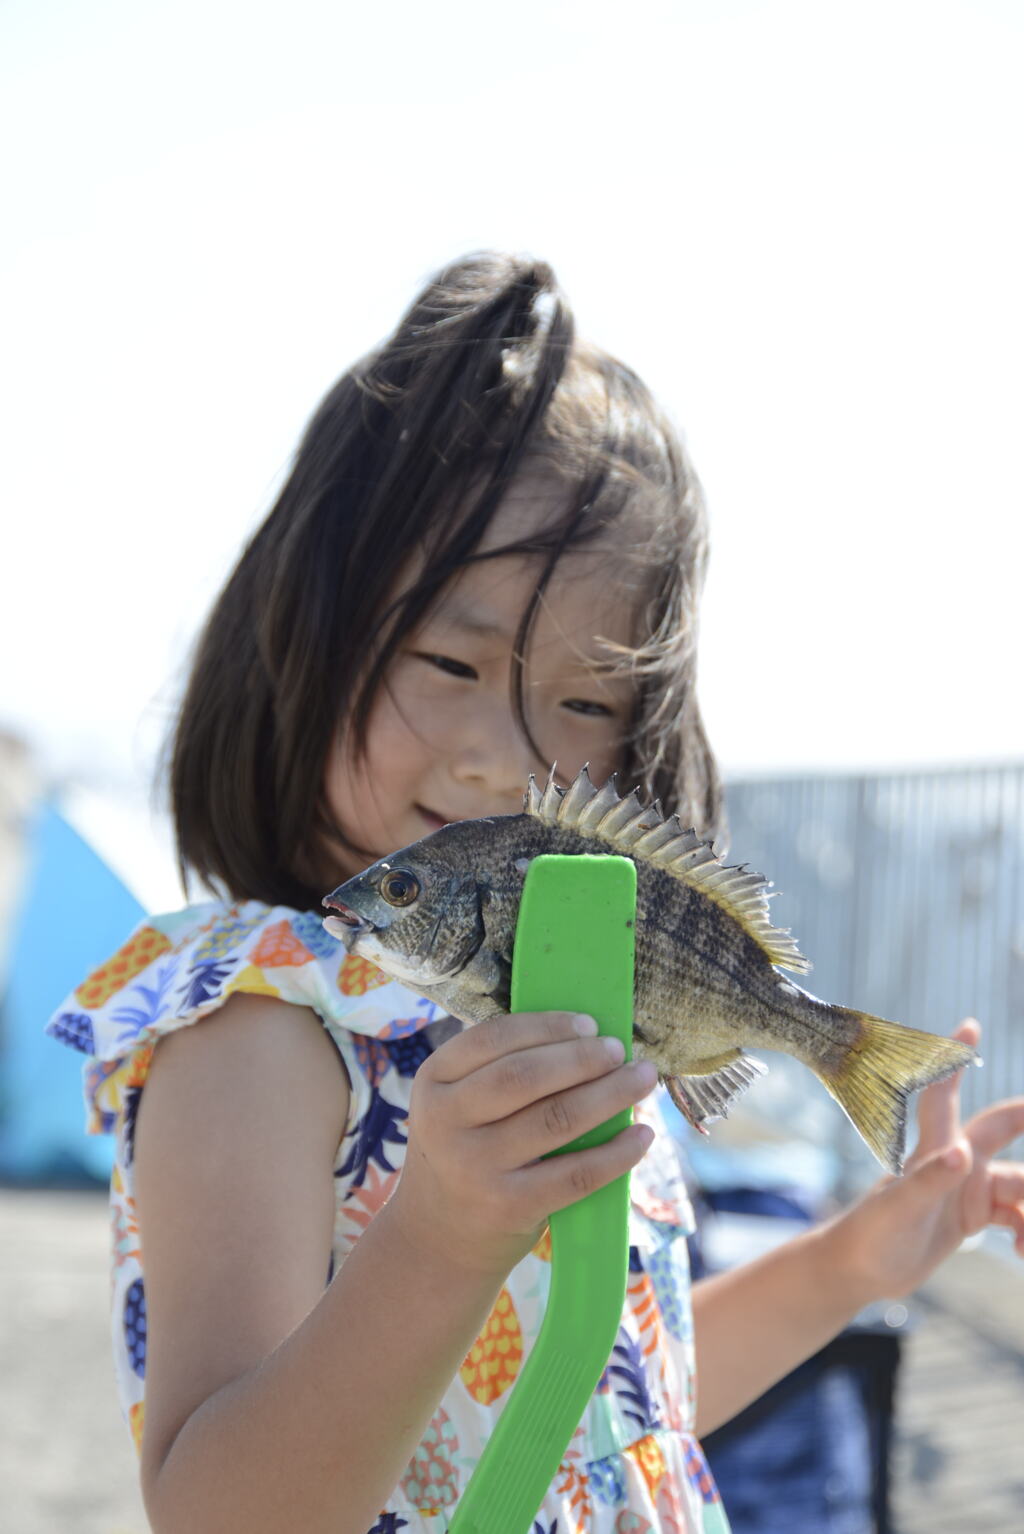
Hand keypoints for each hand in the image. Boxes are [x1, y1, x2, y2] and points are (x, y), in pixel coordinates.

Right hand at [385, 1011, 656, 1278]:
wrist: (439, 1237)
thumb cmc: (466, 1151)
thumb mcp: (458, 1105)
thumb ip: (501, 1070)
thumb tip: (587, 1038)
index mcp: (434, 1080)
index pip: (492, 1038)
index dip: (545, 1026)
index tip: (589, 1024)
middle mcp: (447, 1121)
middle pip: (525, 1076)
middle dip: (581, 1057)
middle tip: (618, 1050)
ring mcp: (476, 1167)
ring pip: (556, 1119)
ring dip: (610, 1094)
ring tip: (642, 1079)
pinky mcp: (509, 1206)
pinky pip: (575, 1173)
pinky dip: (616, 1152)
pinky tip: (641, 1136)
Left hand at [832, 1019, 1023, 1299]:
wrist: (860, 1271)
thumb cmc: (873, 1235)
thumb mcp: (902, 1209)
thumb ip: (930, 1181)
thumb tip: (962, 1155)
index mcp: (935, 1149)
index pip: (945, 1092)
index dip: (955, 1057)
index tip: (968, 1025)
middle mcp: (954, 1161)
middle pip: (1000, 1128)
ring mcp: (965, 1188)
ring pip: (1019, 1181)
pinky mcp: (971, 1215)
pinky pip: (1017, 1214)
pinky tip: (1022, 1253)